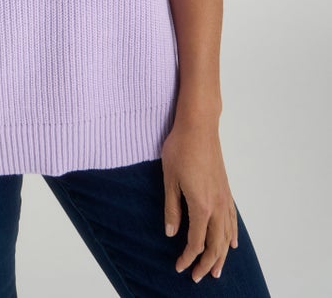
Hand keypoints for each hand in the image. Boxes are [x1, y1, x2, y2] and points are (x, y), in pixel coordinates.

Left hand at [161, 120, 237, 282]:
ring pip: (226, 235)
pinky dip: (232, 234)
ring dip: (221, 254)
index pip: (195, 242)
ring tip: (217, 270)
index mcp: (201, 206)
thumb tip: (171, 233)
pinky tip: (232, 242)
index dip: (187, 258)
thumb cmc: (180, 148)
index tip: (178, 267)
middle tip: (198, 277)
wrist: (198, 125)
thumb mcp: (169, 179)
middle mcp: (217, 206)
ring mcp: (224, 197)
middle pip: (215, 244)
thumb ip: (171, 208)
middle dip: (207, 264)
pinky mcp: (226, 189)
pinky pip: (232, 219)